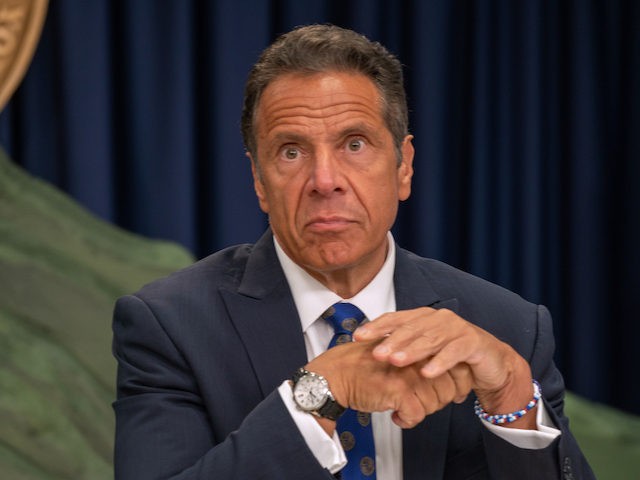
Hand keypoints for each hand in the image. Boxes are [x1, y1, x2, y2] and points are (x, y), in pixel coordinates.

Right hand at [305, 339, 471, 428]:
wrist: (336, 374)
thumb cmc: (363, 366)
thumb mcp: (398, 354)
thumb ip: (421, 359)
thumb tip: (445, 375)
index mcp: (418, 346)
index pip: (456, 367)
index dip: (456, 385)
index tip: (448, 393)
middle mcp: (417, 356)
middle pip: (449, 388)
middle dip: (439, 402)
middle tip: (421, 404)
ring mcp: (409, 372)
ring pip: (435, 403)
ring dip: (422, 411)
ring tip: (405, 407)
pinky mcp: (399, 390)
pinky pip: (418, 415)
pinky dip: (408, 420)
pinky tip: (396, 415)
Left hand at [353, 307, 536, 428]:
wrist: (492, 364)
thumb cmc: (453, 358)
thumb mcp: (425, 354)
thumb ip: (402, 351)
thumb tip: (367, 357)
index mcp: (423, 318)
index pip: (396, 319)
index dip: (376, 327)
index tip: (357, 337)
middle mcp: (438, 318)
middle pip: (411, 328)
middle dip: (391, 340)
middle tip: (376, 353)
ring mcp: (457, 328)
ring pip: (430, 338)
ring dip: (412, 350)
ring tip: (396, 361)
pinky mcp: (473, 342)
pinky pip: (454, 352)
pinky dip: (440, 362)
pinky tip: (427, 373)